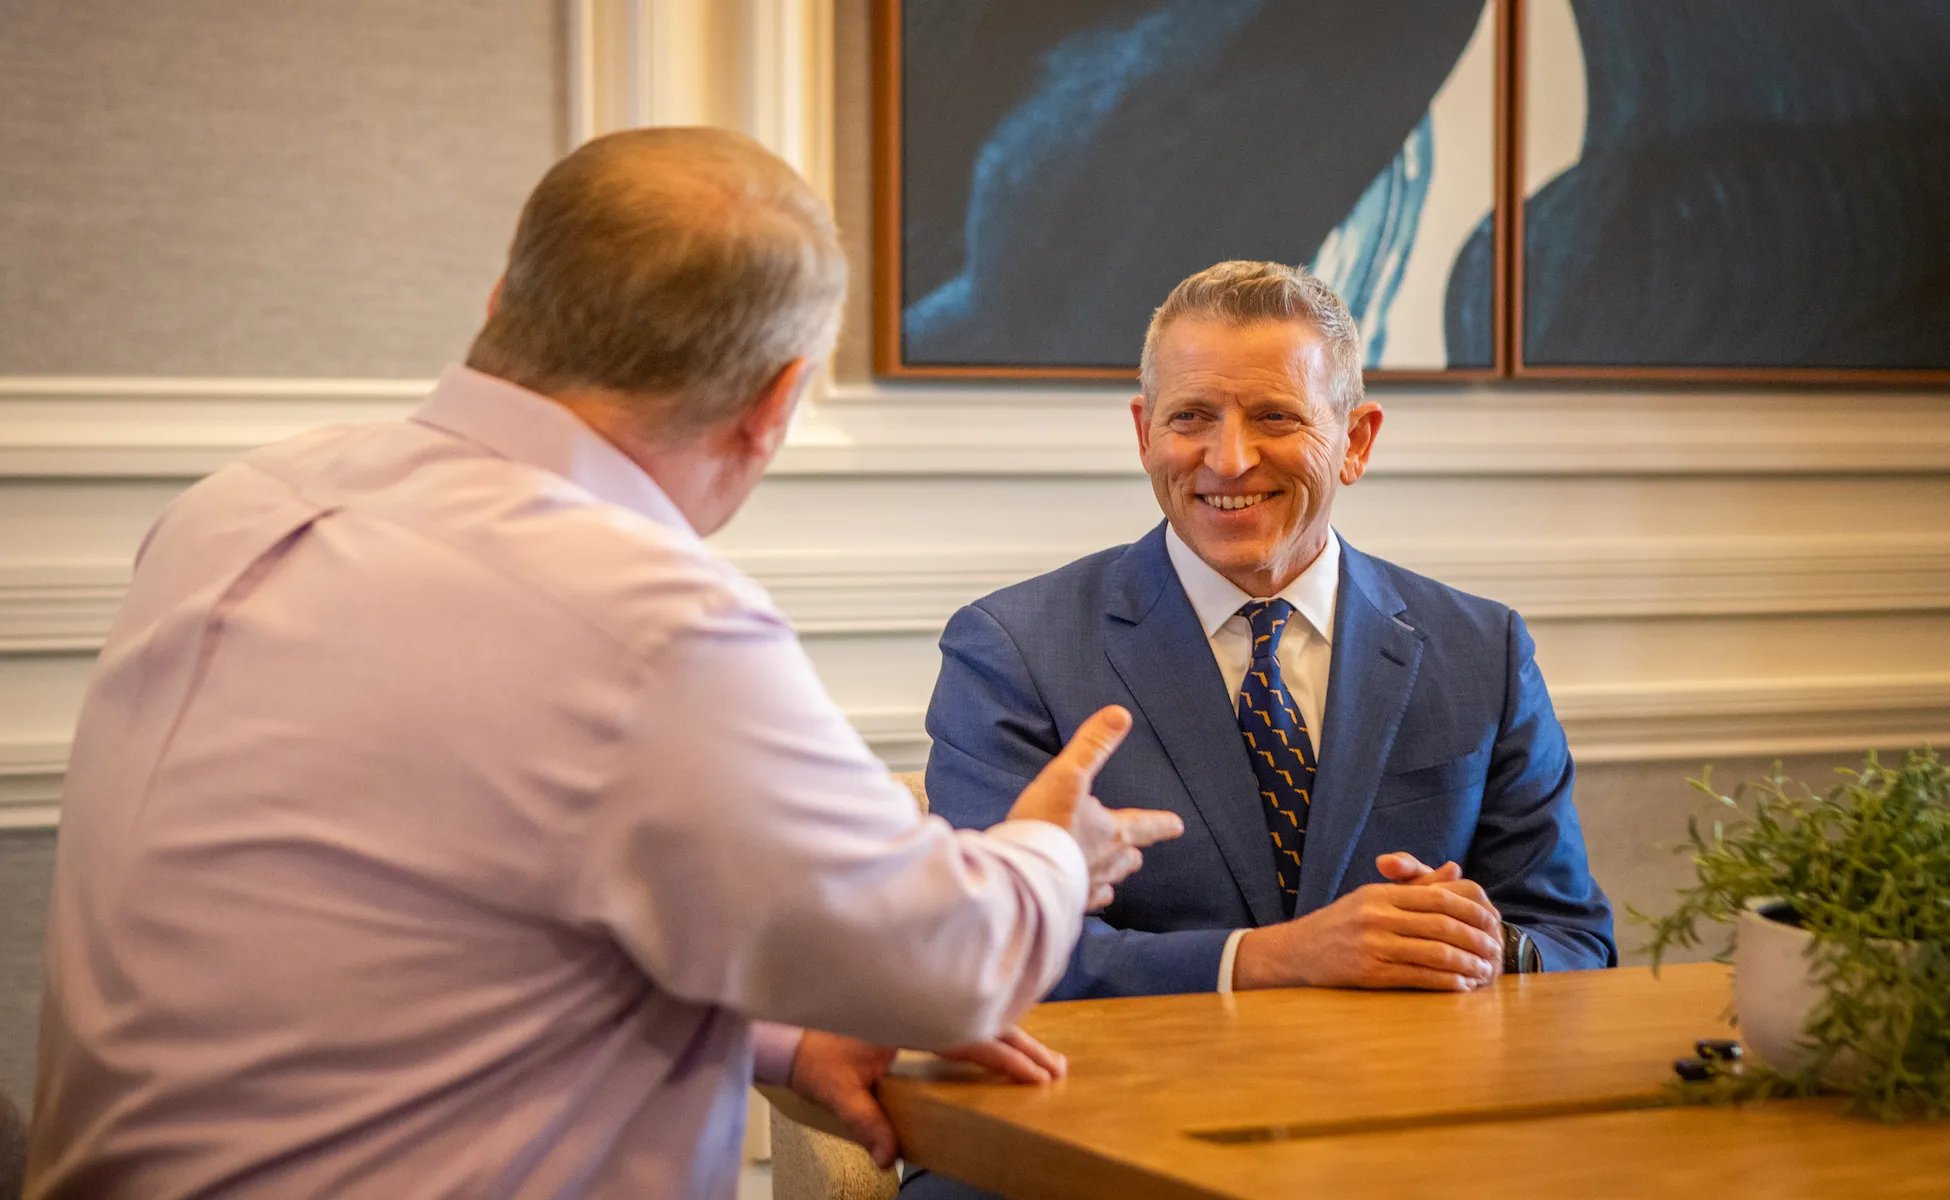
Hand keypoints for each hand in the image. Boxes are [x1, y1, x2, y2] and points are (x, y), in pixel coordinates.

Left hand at [787, 1028, 1066, 1167]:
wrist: (788, 1032)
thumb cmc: (812, 1057)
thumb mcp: (837, 1090)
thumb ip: (865, 1121)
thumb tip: (888, 1157)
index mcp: (907, 1016)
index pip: (969, 1038)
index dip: (1006, 1057)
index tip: (1037, 1075)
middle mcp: (919, 1003)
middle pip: (983, 1020)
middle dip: (1023, 1044)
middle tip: (1057, 1068)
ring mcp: (920, 1002)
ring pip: (977, 1014)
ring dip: (1012, 1034)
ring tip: (1046, 1056)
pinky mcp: (917, 1008)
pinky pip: (964, 1014)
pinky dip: (992, 1026)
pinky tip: (1008, 1039)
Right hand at [1005, 705, 1184, 907]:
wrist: (1019, 871)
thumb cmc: (1046, 821)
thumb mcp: (1069, 773)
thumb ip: (1093, 745)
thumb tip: (1120, 715)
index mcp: (1111, 832)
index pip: (1144, 826)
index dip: (1160, 824)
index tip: (1177, 826)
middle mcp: (1104, 862)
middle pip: (1127, 857)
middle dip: (1133, 851)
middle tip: (1138, 851)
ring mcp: (1085, 884)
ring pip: (1109, 880)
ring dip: (1115, 873)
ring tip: (1116, 873)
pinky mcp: (1065, 900)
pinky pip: (1084, 900)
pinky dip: (1089, 896)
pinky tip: (1088, 897)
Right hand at [1231, 855, 1501, 991]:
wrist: (1296, 952)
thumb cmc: (1339, 924)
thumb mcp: (1373, 897)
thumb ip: (1415, 885)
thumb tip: (1455, 869)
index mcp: (1380, 894)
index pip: (1437, 897)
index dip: (1471, 909)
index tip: (1493, 920)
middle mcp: (1377, 916)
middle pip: (1441, 924)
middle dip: (1475, 939)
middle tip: (1495, 950)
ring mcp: (1372, 945)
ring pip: (1433, 953)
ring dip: (1465, 964)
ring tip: (1484, 971)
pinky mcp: (1369, 973)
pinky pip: (1417, 977)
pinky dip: (1444, 983)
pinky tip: (1460, 986)